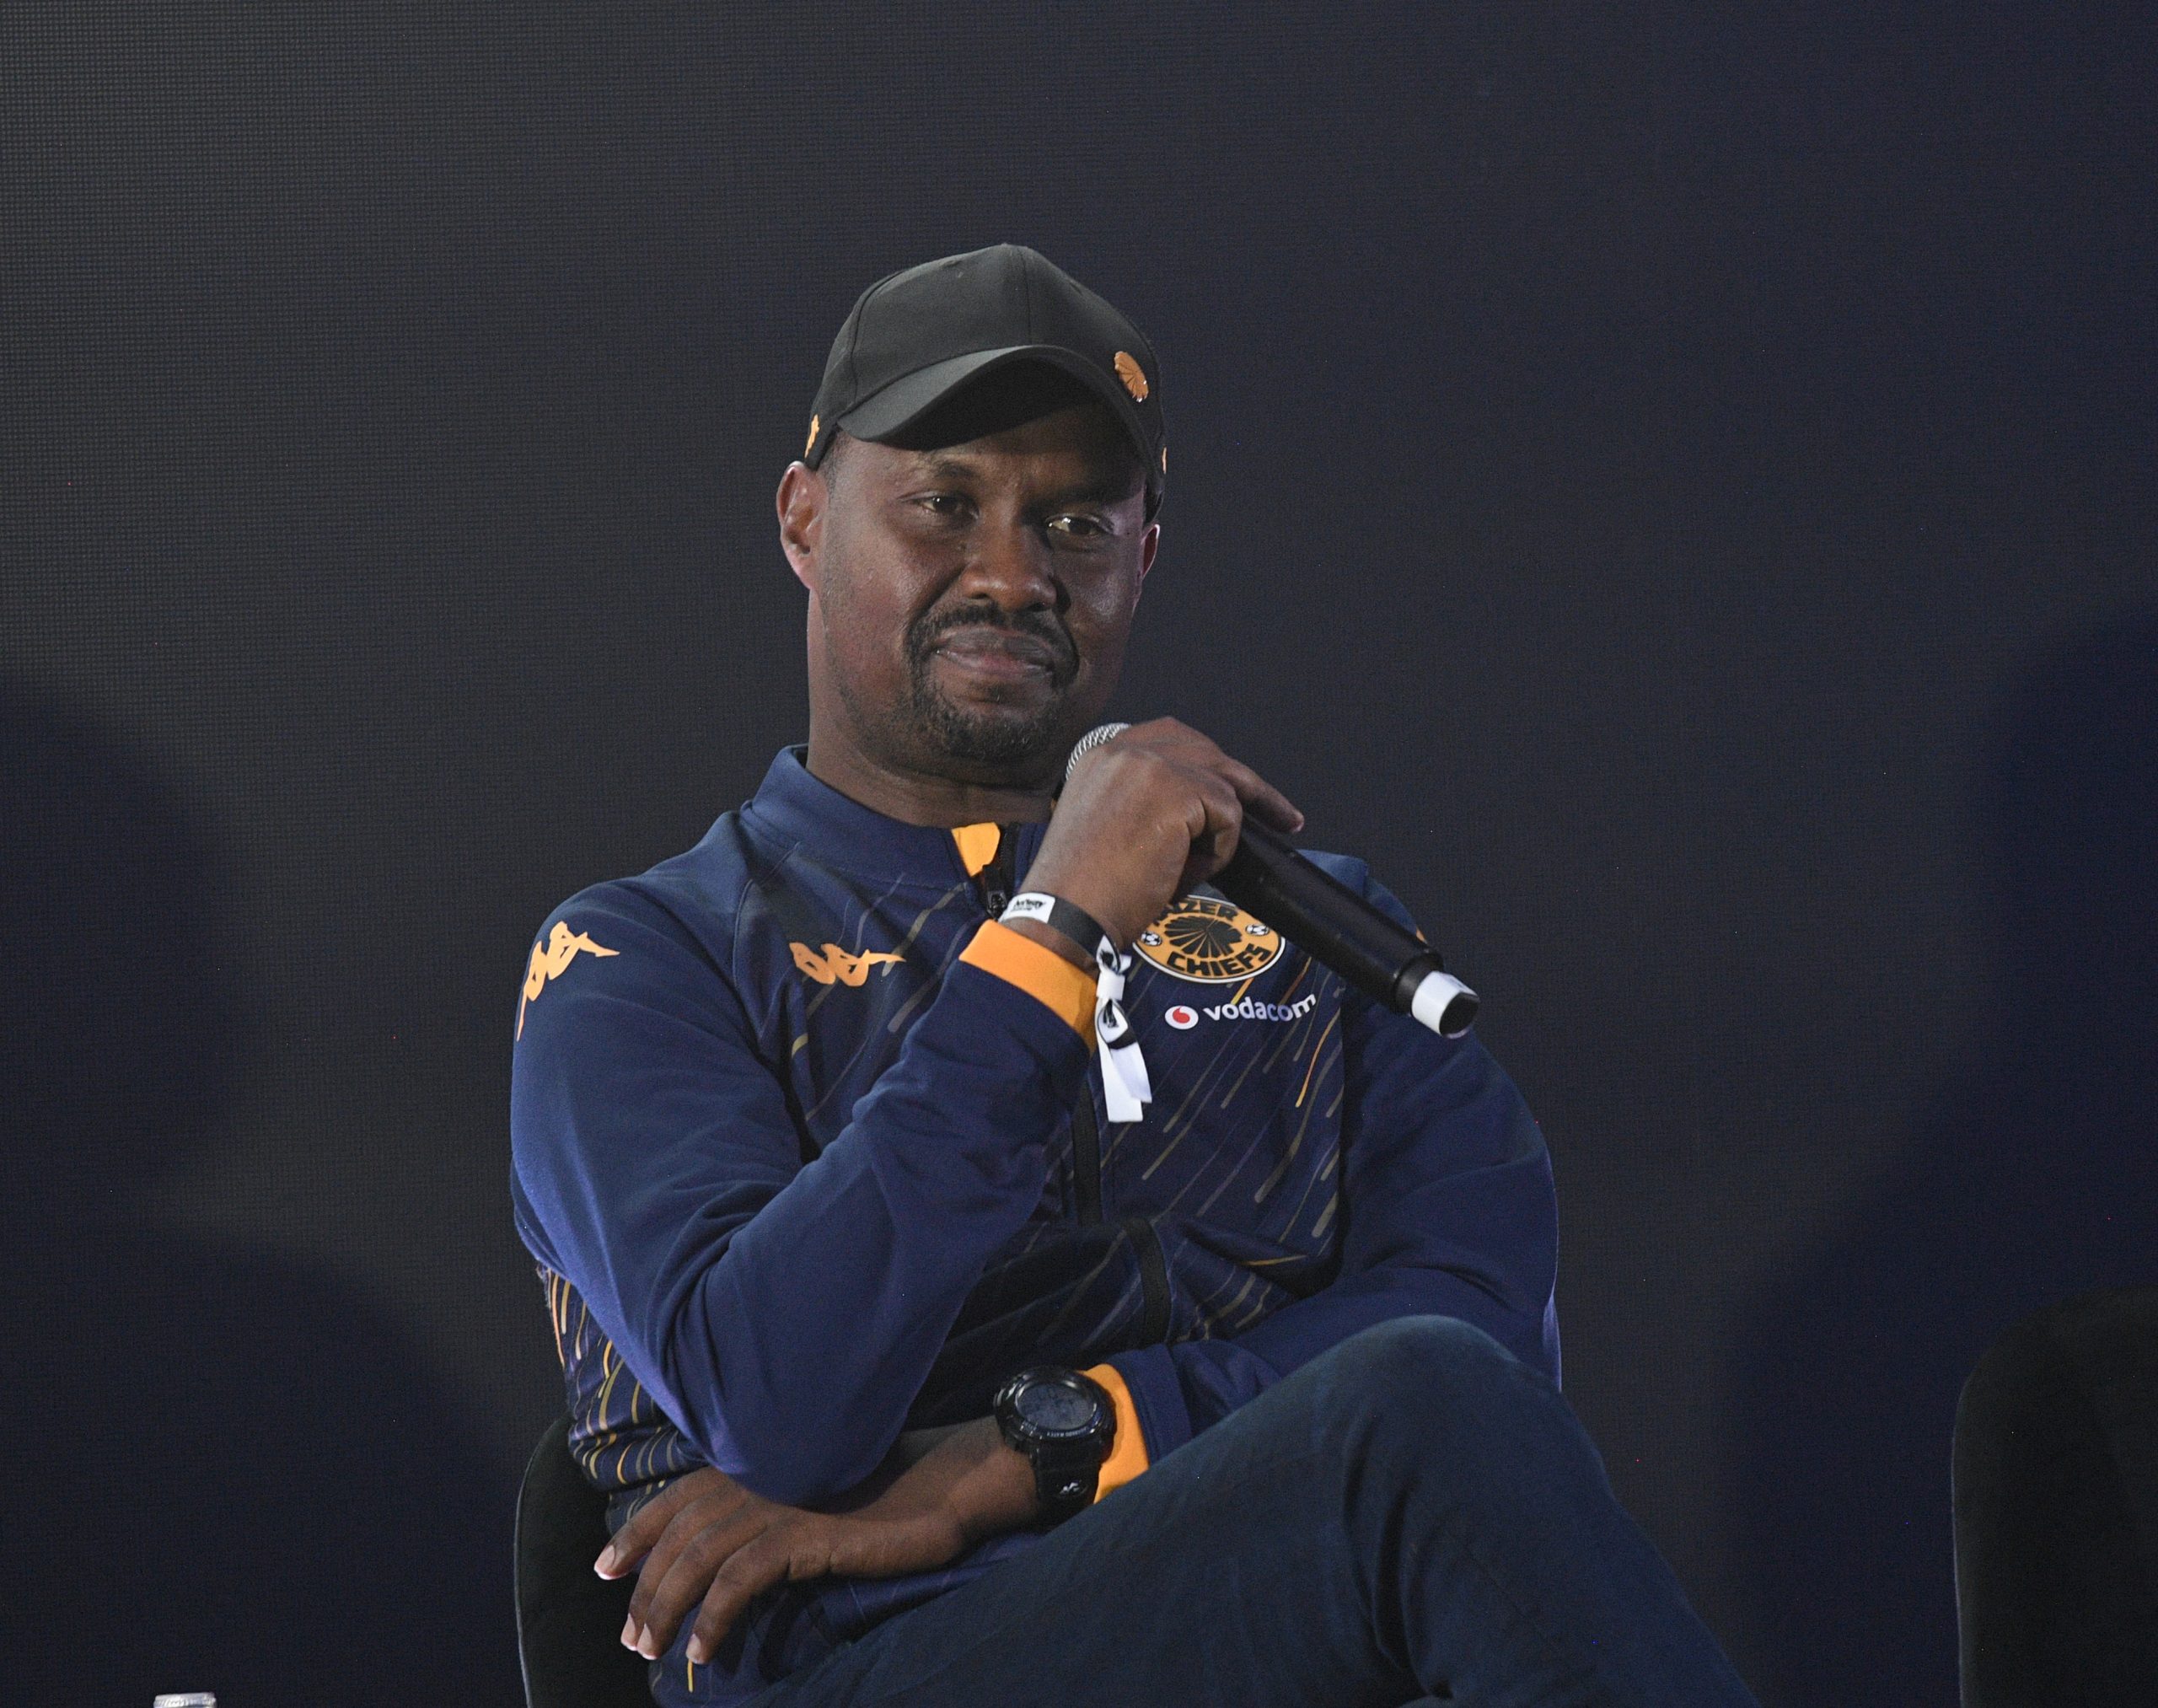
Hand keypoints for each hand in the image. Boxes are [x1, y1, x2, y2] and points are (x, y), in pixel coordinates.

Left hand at [595, 1417, 1037, 1666]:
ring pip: (700, 1558)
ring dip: (668, 1608)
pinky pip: (742, 1579)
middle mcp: (759, 1475)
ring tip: (655, 1651)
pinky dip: (714, 1616)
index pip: (679, 1497)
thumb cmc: (886, 1491)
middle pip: (681, 1534)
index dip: (638, 1531)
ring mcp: (781, 1502)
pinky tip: (703, 1650)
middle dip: (647, 1588)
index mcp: (756, 1461)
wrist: (942, 1485)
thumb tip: (729, 1550)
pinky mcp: (805, 1533)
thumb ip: (769, 1507)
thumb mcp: (813, 1496)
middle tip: (633, 1637)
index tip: (607, 1567)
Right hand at [1015, 718, 1303, 951]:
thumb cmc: (1082, 891)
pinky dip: (1217, 853)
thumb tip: (1202, 810)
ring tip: (1189, 871)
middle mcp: (1125, 749)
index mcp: (1103, 755)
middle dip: (1249, 786)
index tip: (1240, 789)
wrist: (1065, 914)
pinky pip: (1228, 817)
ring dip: (1220, 834)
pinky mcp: (1176, 790)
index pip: (1172, 738)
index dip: (1211, 763)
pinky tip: (1180, 875)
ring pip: (1223, 786)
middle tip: (1285, 818)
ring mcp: (1151, 765)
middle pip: (1209, 752)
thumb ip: (1143, 803)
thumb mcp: (1106, 827)